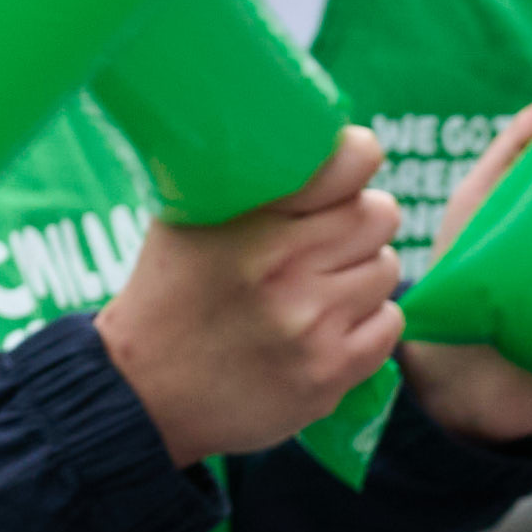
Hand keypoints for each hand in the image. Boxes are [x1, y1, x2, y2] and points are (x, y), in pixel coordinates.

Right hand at [103, 140, 403, 462]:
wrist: (141, 394)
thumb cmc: (168, 296)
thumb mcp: (185, 219)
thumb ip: (245, 181)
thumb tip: (310, 138)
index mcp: (251, 220)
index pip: (350, 161)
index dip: (356, 159)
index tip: (345, 171)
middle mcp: (285, 267)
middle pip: (379, 216)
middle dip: (360, 221)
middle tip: (331, 238)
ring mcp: (310, 324)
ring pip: (386, 269)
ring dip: (362, 273)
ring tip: (323, 285)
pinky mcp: (327, 373)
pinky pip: (389, 325)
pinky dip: (369, 321)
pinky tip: (331, 324)